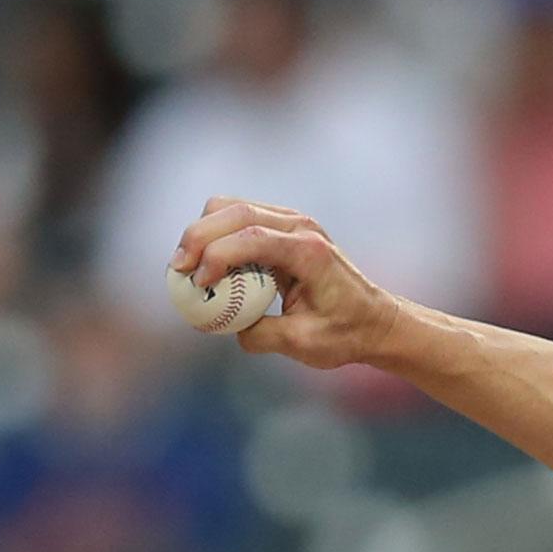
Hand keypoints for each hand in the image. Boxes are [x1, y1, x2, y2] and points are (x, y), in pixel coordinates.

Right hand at [169, 197, 402, 369]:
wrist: (375, 321)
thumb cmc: (345, 333)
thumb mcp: (304, 344)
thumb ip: (261, 335)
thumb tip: (225, 326)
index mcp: (310, 252)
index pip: (251, 237)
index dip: (216, 256)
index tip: (199, 284)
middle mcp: (302, 227)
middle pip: (234, 212)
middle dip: (196, 238)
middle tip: (177, 271)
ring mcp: (293, 222)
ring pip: (231, 207)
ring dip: (202, 232)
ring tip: (187, 267)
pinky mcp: (283, 227)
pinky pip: (238, 217)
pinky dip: (215, 234)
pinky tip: (206, 263)